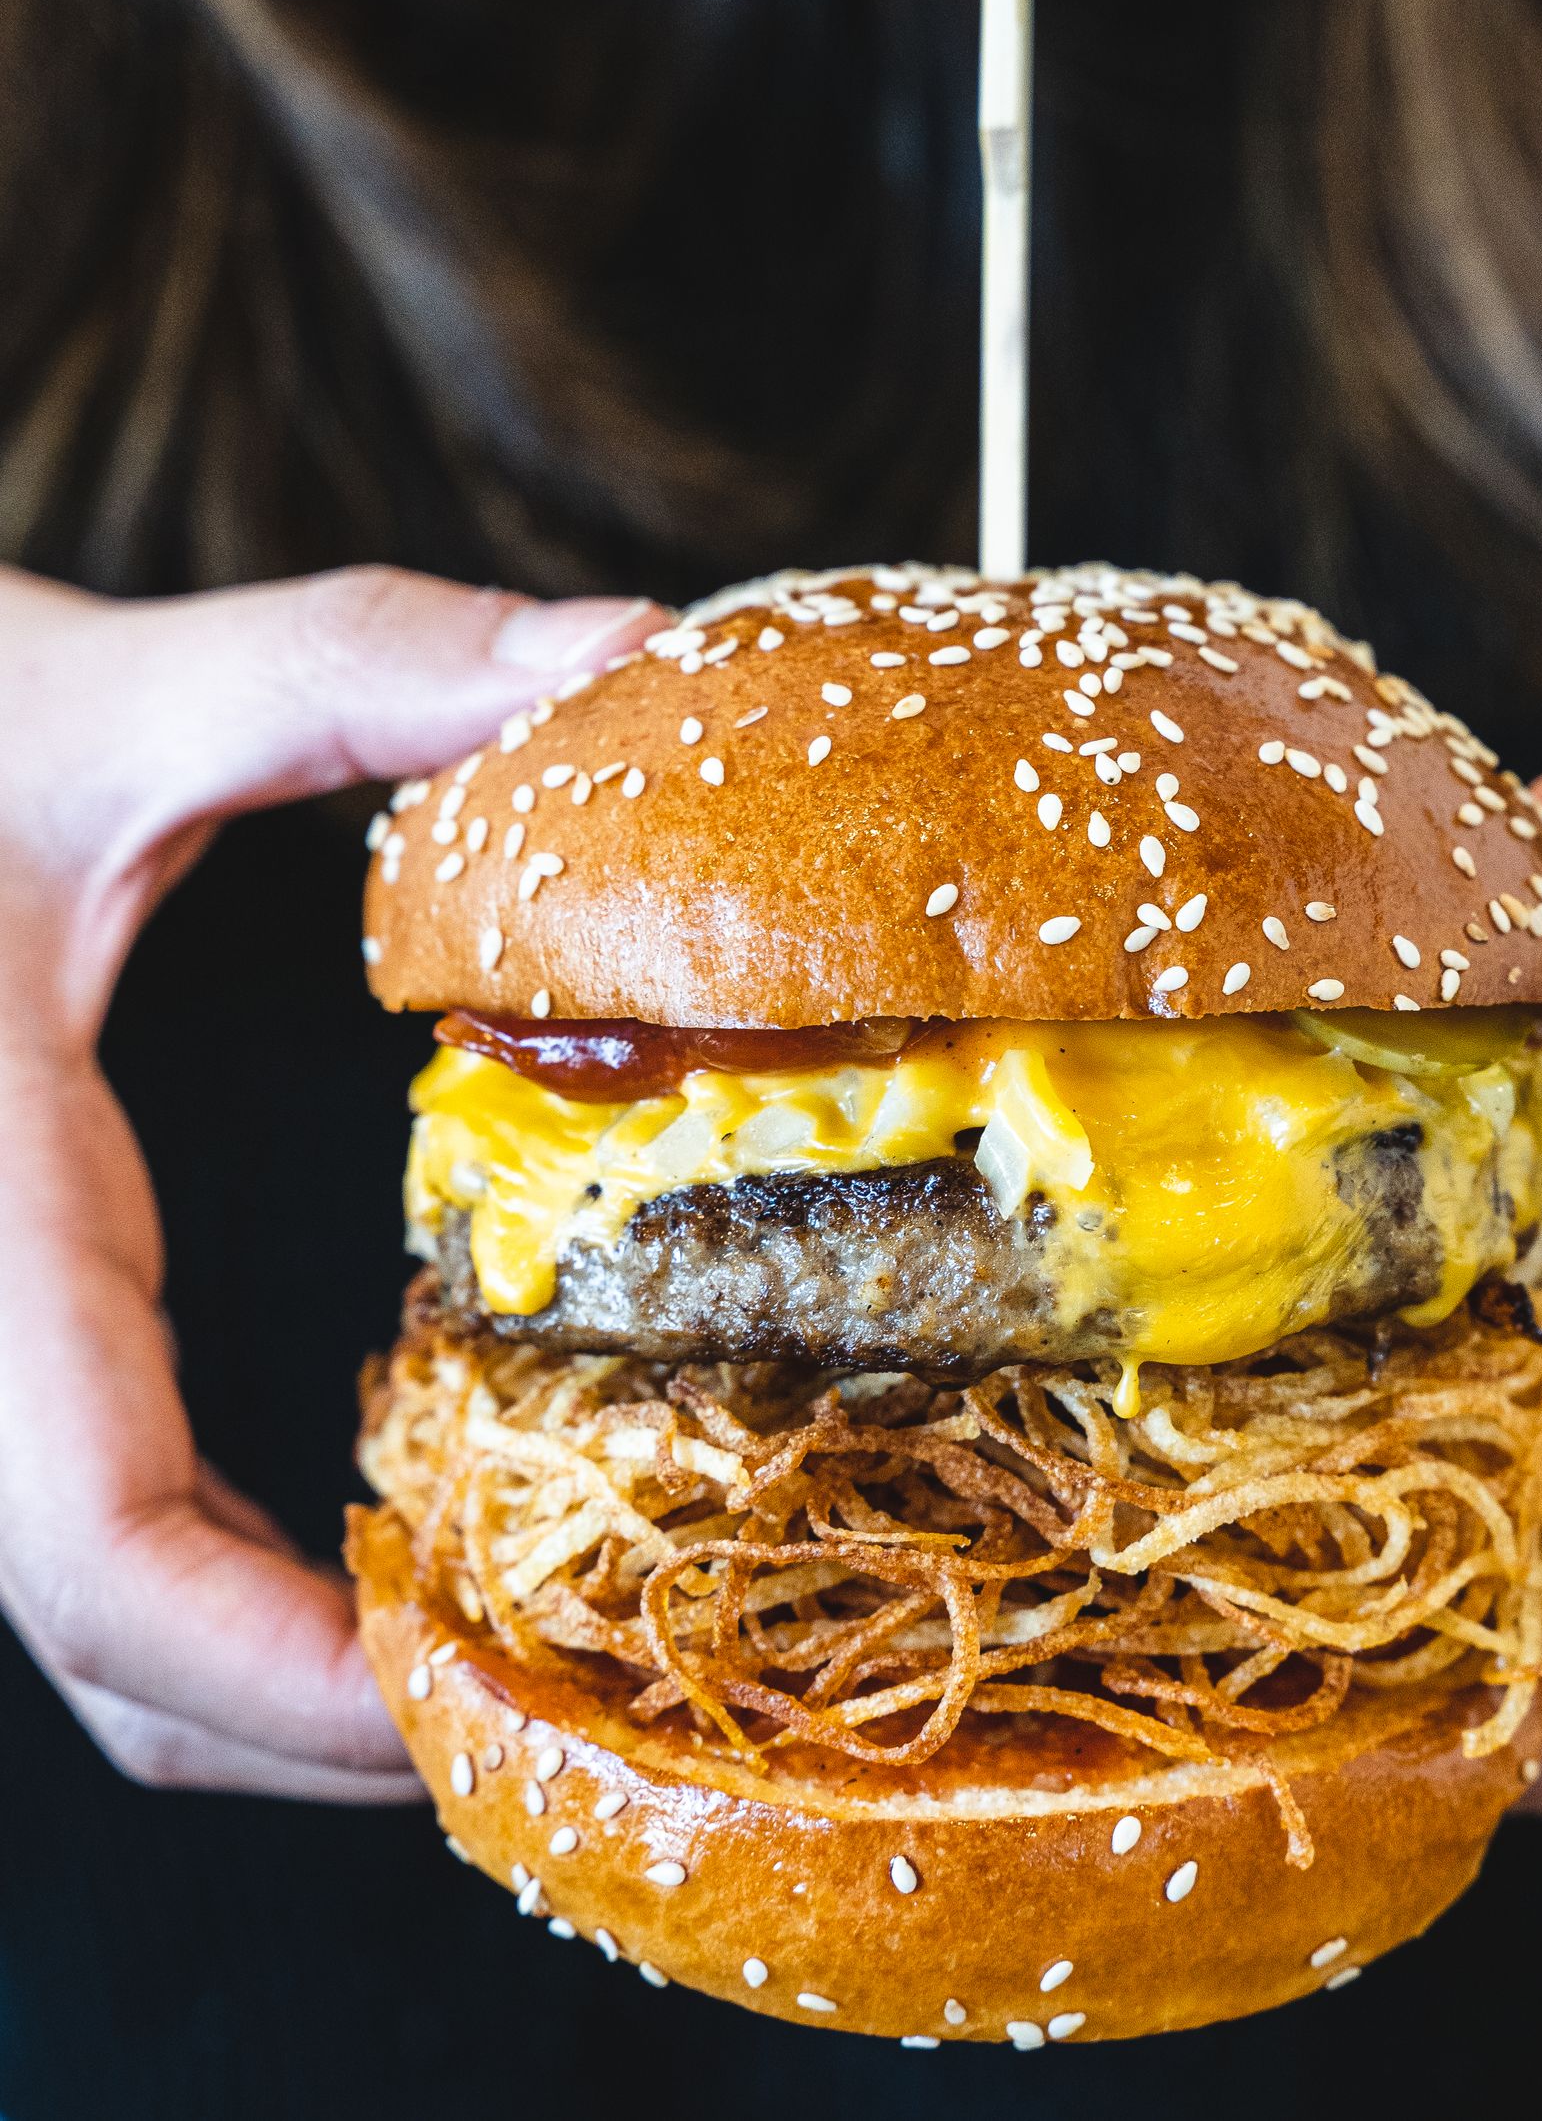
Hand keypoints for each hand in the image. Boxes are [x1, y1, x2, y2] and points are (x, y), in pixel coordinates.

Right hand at [0, 565, 667, 1797]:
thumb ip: (355, 663)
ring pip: (90, 1629)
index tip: (483, 1697)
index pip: (97, 1553)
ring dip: (282, 1681)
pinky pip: (87, 1527)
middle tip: (561, 1684)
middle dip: (325, 1724)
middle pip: (109, 1655)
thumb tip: (625, 645)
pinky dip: (225, 1589)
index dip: (290, 1679)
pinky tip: (371, 1515)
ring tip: (504, 1629)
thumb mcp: (105, 689)